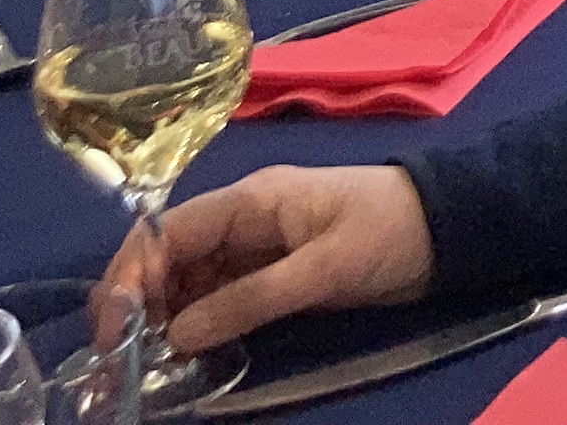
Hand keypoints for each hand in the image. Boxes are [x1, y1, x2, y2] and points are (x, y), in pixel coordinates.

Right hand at [118, 164, 434, 355]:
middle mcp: (244, 219)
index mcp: (251, 200)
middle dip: (139, 304)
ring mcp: (258, 247)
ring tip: (144, 366)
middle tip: (120, 360)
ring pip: (189, 281)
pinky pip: (218, 296)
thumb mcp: (325, 268)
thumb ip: (251, 300)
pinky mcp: (273, 273)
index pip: (167, 232)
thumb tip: (177, 335)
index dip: (132, 277)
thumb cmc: (392, 231)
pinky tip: (184, 355)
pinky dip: (196, 324)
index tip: (114, 329)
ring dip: (164, 319)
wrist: (452, 227)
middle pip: (170, 258)